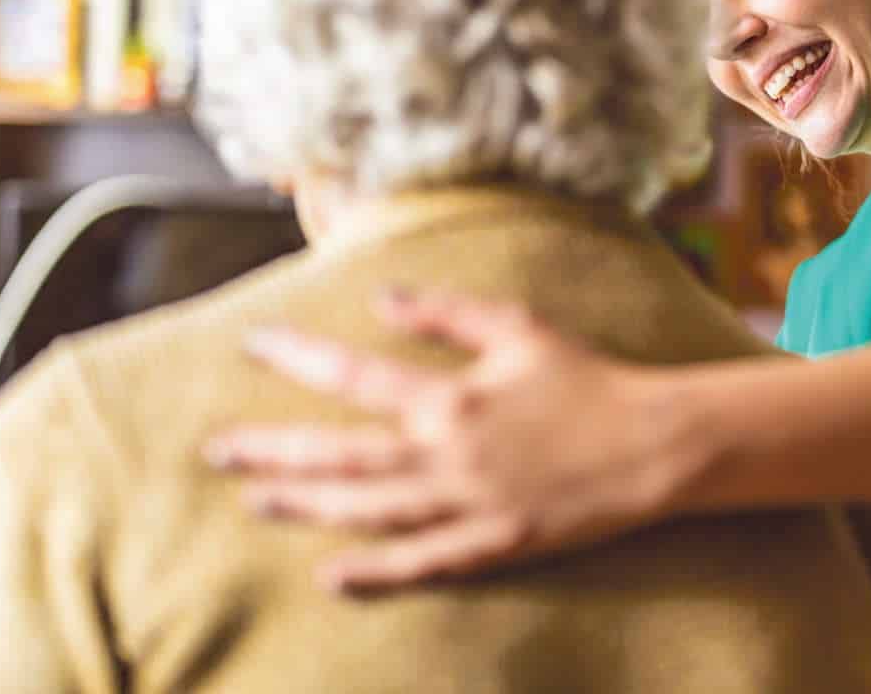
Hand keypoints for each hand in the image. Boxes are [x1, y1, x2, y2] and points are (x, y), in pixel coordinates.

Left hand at [204, 294, 694, 591]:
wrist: (652, 443)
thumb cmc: (586, 378)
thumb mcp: (518, 327)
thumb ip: (446, 312)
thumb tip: (382, 296)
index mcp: (452, 397)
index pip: (355, 375)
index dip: (297, 358)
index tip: (252, 343)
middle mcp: (448, 454)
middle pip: (341, 455)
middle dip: (274, 450)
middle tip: (218, 449)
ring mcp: (467, 506)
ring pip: (368, 511)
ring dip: (306, 506)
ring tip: (256, 498)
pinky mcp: (492, 545)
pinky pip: (421, 564)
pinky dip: (374, 573)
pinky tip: (330, 574)